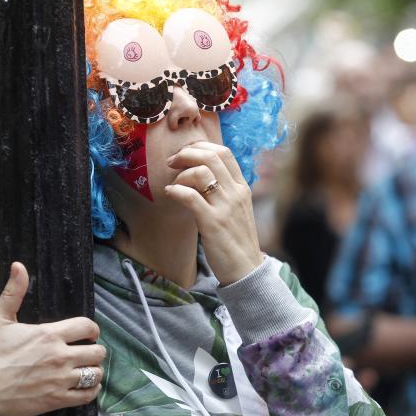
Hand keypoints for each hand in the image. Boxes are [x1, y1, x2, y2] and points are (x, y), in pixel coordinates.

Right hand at [0, 262, 105, 415]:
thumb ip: (13, 292)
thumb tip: (18, 265)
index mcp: (49, 334)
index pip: (87, 326)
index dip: (92, 329)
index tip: (87, 334)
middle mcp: (59, 356)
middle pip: (97, 351)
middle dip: (94, 350)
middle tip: (86, 353)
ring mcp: (59, 380)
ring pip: (96, 374)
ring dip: (94, 370)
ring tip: (85, 369)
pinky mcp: (56, 400)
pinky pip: (88, 396)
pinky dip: (91, 390)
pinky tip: (84, 386)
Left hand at [164, 142, 263, 284]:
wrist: (246, 269)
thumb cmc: (236, 240)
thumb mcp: (236, 209)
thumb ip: (223, 190)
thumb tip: (199, 174)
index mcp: (241, 187)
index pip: (223, 152)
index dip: (200, 146)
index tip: (185, 154)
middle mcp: (235, 193)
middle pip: (211, 156)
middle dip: (186, 154)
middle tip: (171, 162)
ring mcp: (225, 207)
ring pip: (201, 172)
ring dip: (180, 173)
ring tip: (173, 184)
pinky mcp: (213, 223)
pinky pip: (190, 197)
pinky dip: (176, 191)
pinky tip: (170, 194)